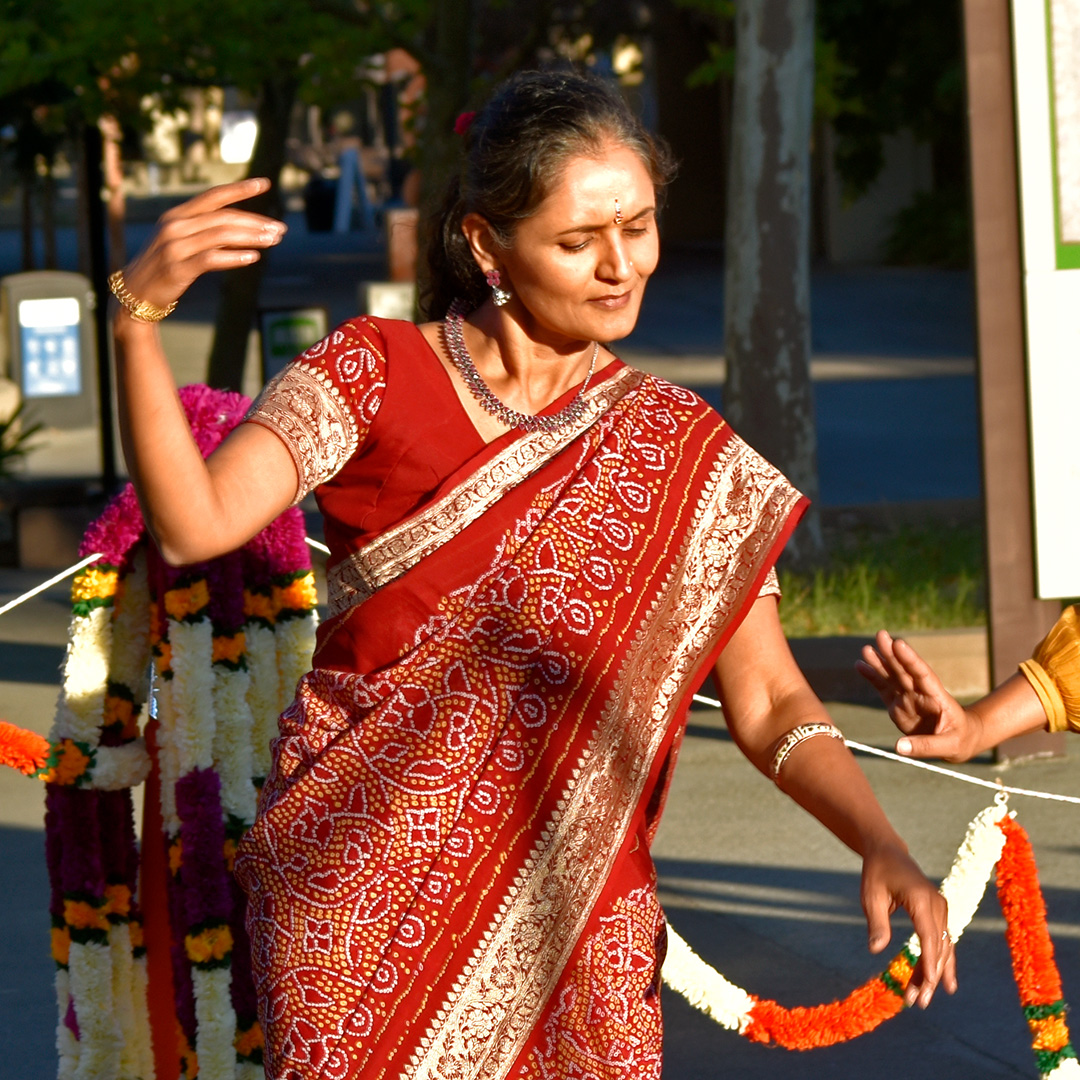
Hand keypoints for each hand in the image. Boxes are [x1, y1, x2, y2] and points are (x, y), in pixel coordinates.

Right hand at [117, 177, 285, 315]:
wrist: (135, 294)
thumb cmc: (164, 268)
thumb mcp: (183, 243)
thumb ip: (208, 233)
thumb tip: (245, 231)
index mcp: (177, 215)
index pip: (213, 196)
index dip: (240, 189)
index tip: (265, 184)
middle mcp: (175, 225)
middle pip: (223, 217)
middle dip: (255, 221)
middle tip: (280, 228)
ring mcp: (175, 246)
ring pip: (221, 235)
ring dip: (251, 237)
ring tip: (273, 241)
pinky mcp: (177, 268)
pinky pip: (211, 258)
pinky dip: (234, 257)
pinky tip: (253, 257)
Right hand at [856, 630, 980, 761]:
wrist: (959, 740)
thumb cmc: (959, 740)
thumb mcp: (949, 746)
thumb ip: (925, 746)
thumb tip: (899, 747)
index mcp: (937, 696)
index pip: (923, 674)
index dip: (911, 659)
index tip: (899, 644)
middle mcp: (920, 692)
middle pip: (904, 669)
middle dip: (892, 653)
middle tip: (881, 635)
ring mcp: (908, 696)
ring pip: (892, 675)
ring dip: (880, 661)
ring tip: (866, 648)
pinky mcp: (897, 704)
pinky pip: (882, 687)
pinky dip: (871, 676)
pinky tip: (859, 665)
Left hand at [861, 841, 956, 1007]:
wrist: (888, 852)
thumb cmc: (876, 873)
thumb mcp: (870, 895)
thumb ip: (876, 922)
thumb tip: (876, 950)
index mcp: (920, 898)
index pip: (928, 935)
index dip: (929, 961)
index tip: (929, 984)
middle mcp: (936, 904)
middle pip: (937, 947)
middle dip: (928, 976)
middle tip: (918, 1002)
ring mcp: (941, 909)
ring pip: (941, 948)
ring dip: (933, 973)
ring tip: (924, 999)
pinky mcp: (939, 914)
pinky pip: (942, 942)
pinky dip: (941, 962)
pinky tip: (945, 984)